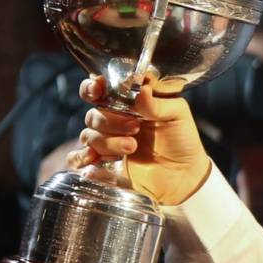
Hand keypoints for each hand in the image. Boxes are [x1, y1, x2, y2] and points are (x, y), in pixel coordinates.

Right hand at [69, 75, 211, 205]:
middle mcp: (114, 120)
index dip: (92, 87)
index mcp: (128, 102)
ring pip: (88, 135)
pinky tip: (98, 160)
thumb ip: (157, 101)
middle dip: (111, 120)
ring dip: (108, 141)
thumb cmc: (182, 140)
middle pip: (93, 114)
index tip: (98, 89)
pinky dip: (82, 158)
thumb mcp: (177, 115)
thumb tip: (141, 88)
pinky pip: (78, 158)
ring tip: (132, 147)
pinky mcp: (103, 163)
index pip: (100, 88)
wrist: (184, 175)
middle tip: (135, 127)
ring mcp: (108, 141)